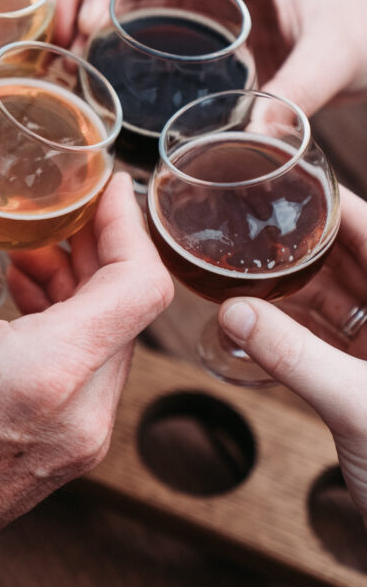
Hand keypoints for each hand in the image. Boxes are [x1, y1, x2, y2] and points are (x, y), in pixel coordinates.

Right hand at [78, 0, 366, 115]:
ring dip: (118, 33)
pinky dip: (148, 57)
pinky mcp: (234, 36)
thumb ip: (298, 91)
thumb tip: (254, 138)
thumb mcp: (339, 52)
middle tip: (73, 56)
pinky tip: (131, 92)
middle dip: (100, 5)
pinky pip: (178, 39)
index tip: (90, 22)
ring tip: (87, 73)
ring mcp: (228, 3)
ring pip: (154, 7)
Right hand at [219, 187, 366, 520]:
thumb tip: (233, 312)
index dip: (334, 204)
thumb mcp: (356, 406)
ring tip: (244, 268)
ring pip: (338, 298)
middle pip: (352, 260)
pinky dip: (293, 329)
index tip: (288, 179)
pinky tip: (256, 322)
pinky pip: (328, 339)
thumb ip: (292, 355)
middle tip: (251, 221)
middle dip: (302, 241)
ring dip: (292, 287)